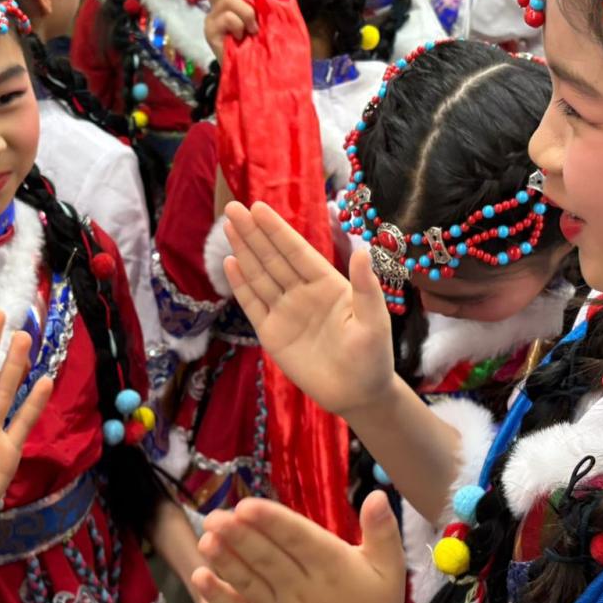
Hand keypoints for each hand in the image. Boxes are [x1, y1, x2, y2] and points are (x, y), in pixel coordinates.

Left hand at [193, 492, 407, 602]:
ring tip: (204, 538)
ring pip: (248, 582)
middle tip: (215, 516)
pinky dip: (218, 597)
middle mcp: (302, 589)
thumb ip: (382, 531)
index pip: (298, 540)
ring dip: (224, 561)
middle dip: (239, 536)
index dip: (272, 523)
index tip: (248, 505)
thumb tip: (376, 494)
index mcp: (332, 567)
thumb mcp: (389, 569)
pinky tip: (199, 577)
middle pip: (266, 559)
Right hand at [202, 0, 257, 61]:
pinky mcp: (210, 33)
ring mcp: (211, 20)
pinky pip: (228, 18)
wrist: (255, 69)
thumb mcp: (258, 10)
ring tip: (252, 28)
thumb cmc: (259, 39)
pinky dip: (241, 25)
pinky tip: (242, 37)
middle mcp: (215, 6)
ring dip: (247, 12)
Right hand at [220, 201, 395, 417]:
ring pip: (260, 276)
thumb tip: (362, 251)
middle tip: (233, 208)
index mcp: (327, 284)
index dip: (277, 231)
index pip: (297, 252)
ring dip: (243, 252)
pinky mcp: (272, 333)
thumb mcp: (374, 320)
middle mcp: (303, 292)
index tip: (259, 208)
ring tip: (228, 227)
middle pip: (273, 258)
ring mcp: (286, 311)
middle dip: (253, 233)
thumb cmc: (373, 356)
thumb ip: (366, 287)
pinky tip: (230, 264)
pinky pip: (253, 305)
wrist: (358, 394)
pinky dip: (241, 285)